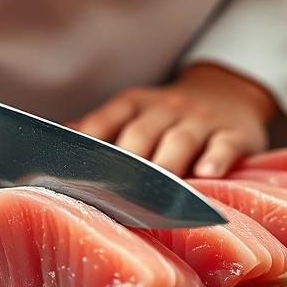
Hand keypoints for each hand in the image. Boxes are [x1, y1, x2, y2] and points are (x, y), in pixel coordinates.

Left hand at [72, 64, 275, 177]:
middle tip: (110, 195)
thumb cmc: (167, 118)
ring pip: (180, 140)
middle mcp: (166, 108)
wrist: (229, 91)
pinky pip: (224, 145)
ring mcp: (201, 120)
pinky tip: (207, 174)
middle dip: (125, 166)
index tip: (73, 171)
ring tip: (155, 192)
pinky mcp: (235, 134)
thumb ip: (98, 132)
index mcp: (134, 104)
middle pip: (141, 135)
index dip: (90, 144)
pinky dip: (216, 159)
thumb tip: (51, 147)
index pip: (108, 120)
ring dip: (166, 165)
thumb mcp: (132, 114)